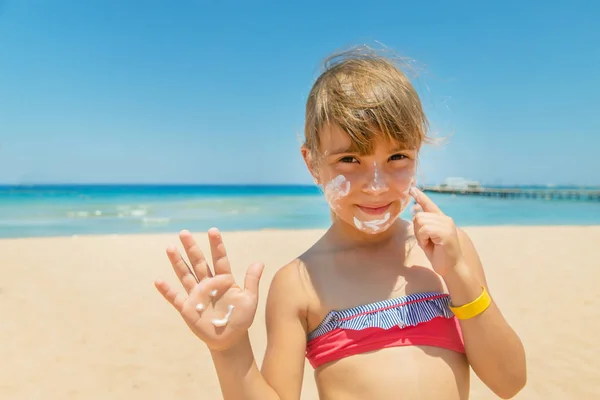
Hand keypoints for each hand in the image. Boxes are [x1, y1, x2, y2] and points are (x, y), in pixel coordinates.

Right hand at [154, 228, 264, 351]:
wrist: (230, 339)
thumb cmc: (241, 319)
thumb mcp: (250, 300)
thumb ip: (252, 281)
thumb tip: (259, 262)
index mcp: (223, 280)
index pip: (219, 259)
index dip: (216, 245)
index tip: (212, 230)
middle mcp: (208, 284)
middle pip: (198, 262)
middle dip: (191, 248)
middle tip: (184, 232)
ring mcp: (196, 295)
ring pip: (185, 275)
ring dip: (177, 262)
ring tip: (170, 248)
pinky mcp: (187, 309)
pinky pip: (175, 298)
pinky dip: (167, 291)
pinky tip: (158, 281)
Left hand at [410, 187, 463, 276]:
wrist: (451, 268)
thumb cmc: (439, 255)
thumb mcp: (427, 238)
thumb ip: (422, 225)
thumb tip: (415, 211)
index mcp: (441, 220)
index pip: (429, 205)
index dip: (420, 197)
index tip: (412, 189)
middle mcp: (445, 219)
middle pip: (418, 216)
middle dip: (417, 231)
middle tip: (427, 242)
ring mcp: (446, 224)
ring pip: (420, 221)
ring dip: (420, 236)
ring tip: (431, 244)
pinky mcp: (445, 231)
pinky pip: (424, 229)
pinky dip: (423, 239)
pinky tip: (431, 245)